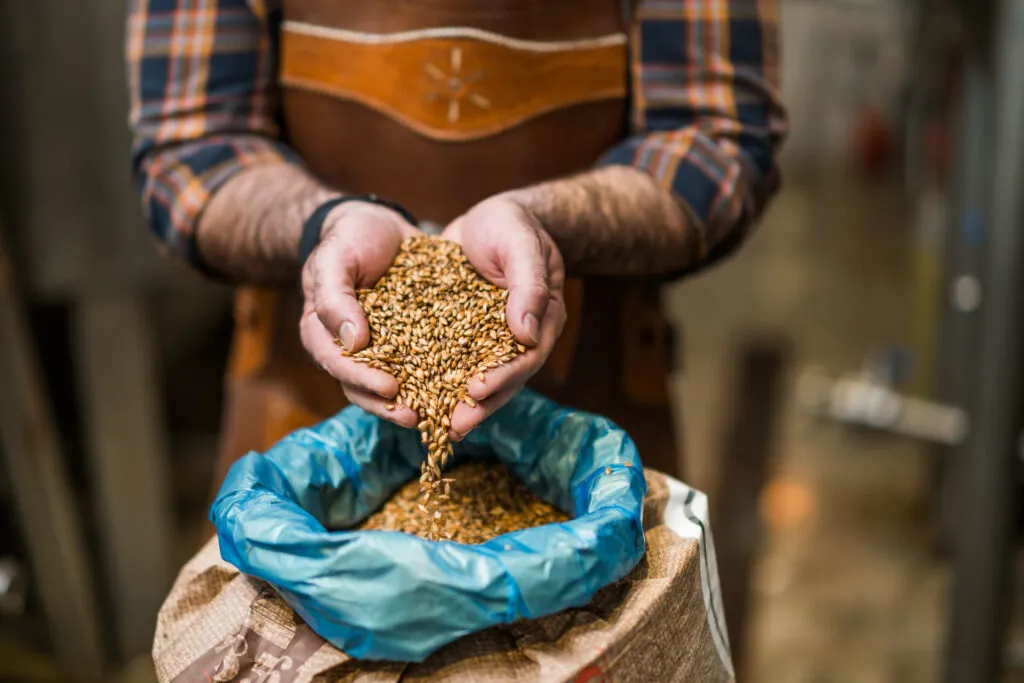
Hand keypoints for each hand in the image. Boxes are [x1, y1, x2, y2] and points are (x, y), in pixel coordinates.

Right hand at [300, 201, 420, 426]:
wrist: (377, 223)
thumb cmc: (348, 238)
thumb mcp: (334, 258)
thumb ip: (334, 297)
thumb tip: (353, 342)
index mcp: (324, 333)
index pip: (339, 365)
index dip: (363, 380)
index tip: (391, 388)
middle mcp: (350, 349)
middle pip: (364, 388)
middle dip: (390, 406)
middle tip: (418, 417)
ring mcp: (381, 348)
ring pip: (394, 384)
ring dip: (415, 401)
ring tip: (440, 413)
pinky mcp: (410, 341)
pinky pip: (422, 364)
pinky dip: (437, 378)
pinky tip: (460, 387)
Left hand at [441, 194, 566, 438]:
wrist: (490, 217)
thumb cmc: (512, 225)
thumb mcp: (521, 244)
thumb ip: (529, 285)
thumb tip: (526, 334)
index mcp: (542, 319)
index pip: (526, 357)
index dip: (504, 376)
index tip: (477, 391)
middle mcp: (520, 337)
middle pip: (505, 379)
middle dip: (480, 405)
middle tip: (454, 426)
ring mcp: (493, 339)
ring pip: (479, 377)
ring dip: (459, 402)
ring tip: (438, 427)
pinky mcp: (465, 335)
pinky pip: (454, 362)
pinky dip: (439, 380)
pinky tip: (417, 398)